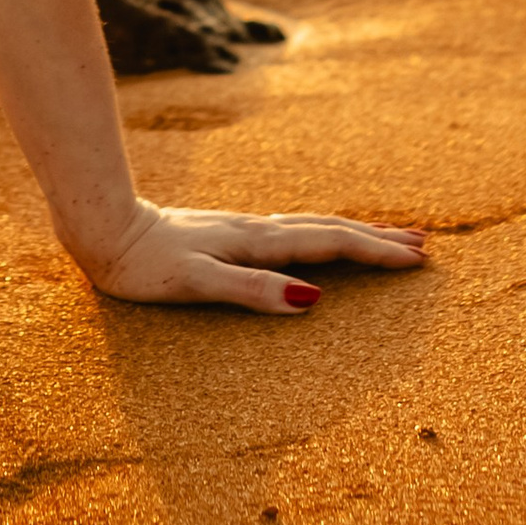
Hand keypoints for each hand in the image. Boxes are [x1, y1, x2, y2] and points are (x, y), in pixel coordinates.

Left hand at [83, 201, 427, 314]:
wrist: (102, 228)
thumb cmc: (144, 265)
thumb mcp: (196, 282)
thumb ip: (252, 289)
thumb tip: (312, 298)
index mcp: (257, 242)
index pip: (329, 245)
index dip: (375, 252)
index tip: (418, 259)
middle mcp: (256, 229)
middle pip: (329, 228)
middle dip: (376, 237)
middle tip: (423, 244)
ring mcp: (242, 228)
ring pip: (311, 225)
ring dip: (353, 231)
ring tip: (386, 236)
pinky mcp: (227, 232)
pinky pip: (290, 230)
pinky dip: (320, 233)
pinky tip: (316, 239)